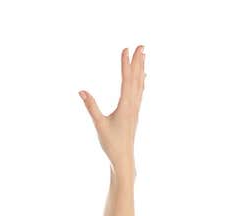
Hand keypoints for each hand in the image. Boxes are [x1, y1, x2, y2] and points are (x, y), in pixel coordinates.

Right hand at [78, 45, 145, 172]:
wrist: (123, 159)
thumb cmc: (111, 144)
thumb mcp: (99, 125)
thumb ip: (91, 107)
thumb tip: (81, 91)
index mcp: (125, 107)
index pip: (126, 80)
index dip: (125, 64)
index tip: (126, 49)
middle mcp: (133, 106)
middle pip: (136, 79)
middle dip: (138, 61)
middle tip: (141, 45)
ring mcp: (135, 109)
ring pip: (140, 85)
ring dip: (141, 69)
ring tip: (143, 55)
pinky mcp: (134, 113)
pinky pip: (140, 93)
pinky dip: (141, 81)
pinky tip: (143, 76)